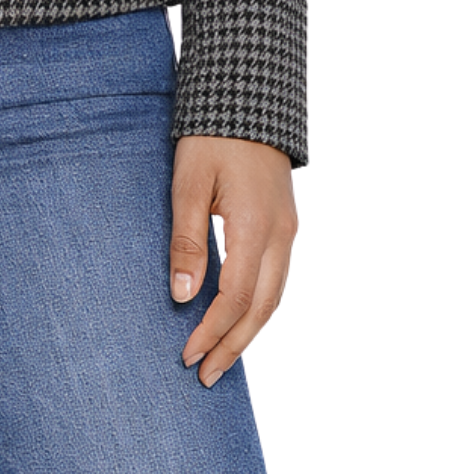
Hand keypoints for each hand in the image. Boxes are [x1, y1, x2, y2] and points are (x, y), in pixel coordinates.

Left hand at [169, 136, 297, 385]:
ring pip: (274, 297)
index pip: (237, 298)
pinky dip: (258, 307)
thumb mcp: (188, 183)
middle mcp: (281, 235)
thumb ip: (186, 240)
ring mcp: (288, 230)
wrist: (248, 97)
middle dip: (234, 345)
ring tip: (220, 358)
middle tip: (205, 376)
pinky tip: (237, 318)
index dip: (212, 331)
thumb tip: (184, 297)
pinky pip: (276, 278)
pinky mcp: (284, 224)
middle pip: (263, 309)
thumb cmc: (211, 136)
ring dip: (248, 331)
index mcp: (256, 226)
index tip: (186, 356)